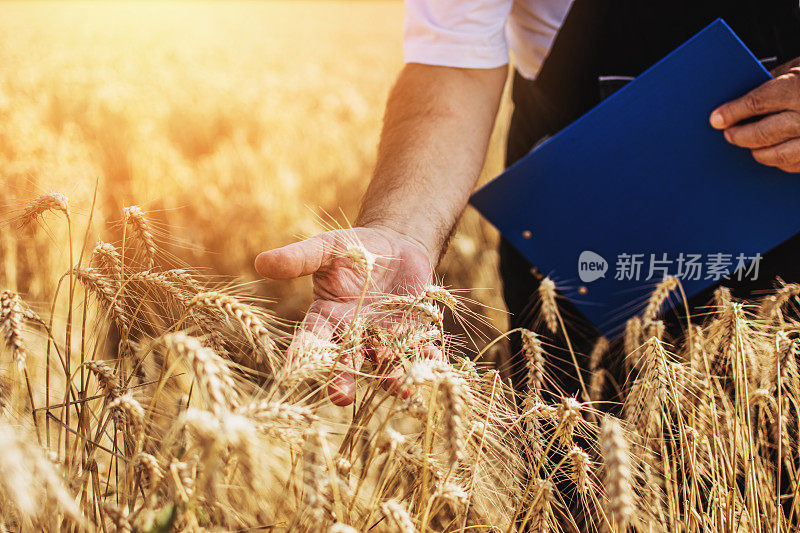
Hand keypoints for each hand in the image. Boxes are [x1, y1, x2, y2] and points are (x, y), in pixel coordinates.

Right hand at [255, 226, 437, 404]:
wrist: (397, 246)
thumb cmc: (354, 249)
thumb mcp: (327, 248)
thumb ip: (299, 258)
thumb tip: (260, 261)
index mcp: (327, 319)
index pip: (310, 340)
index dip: (301, 354)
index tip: (291, 371)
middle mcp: (354, 337)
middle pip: (347, 362)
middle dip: (344, 380)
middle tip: (341, 397)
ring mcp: (386, 340)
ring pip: (386, 364)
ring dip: (392, 376)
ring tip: (399, 387)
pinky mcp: (415, 336)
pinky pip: (422, 353)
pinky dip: (429, 361)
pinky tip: (436, 367)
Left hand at [710, 58, 799, 171]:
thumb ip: (776, 80)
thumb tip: (740, 94)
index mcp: (799, 89)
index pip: (757, 102)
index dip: (732, 112)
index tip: (715, 119)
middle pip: (764, 133)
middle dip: (740, 136)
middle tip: (729, 135)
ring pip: (778, 155)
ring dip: (758, 153)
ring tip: (749, 147)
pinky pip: (795, 164)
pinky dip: (780, 162)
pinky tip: (772, 154)